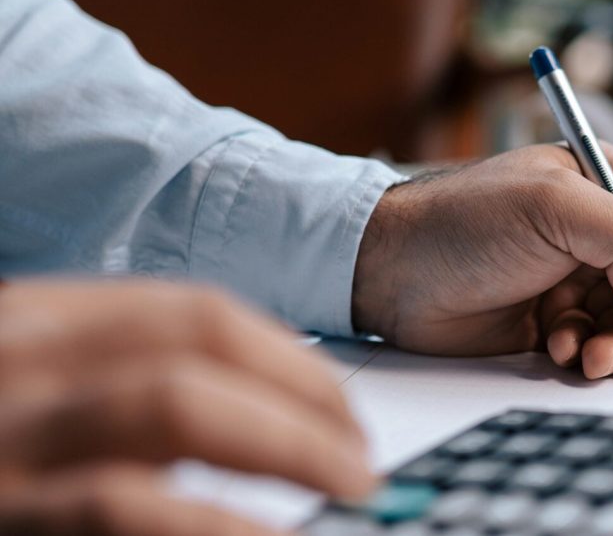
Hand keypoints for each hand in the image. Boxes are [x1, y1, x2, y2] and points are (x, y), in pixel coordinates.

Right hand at [0, 279, 375, 535]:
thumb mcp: (40, 390)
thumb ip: (127, 385)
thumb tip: (271, 418)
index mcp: (34, 322)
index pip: (194, 314)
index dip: (291, 362)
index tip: (343, 409)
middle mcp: (13, 368)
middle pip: (194, 361)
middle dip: (302, 408)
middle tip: (360, 462)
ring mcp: (1, 454)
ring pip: (164, 428)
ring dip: (281, 454)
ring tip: (346, 491)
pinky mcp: (0, 526)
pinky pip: (120, 515)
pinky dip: (213, 529)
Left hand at [353, 143, 612, 379]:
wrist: (389, 271)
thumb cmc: (462, 220)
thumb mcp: (554, 208)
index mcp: (600, 184)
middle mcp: (591, 231)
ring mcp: (570, 276)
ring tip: (597, 357)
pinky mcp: (547, 319)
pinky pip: (591, 342)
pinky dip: (584, 352)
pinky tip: (559, 349)